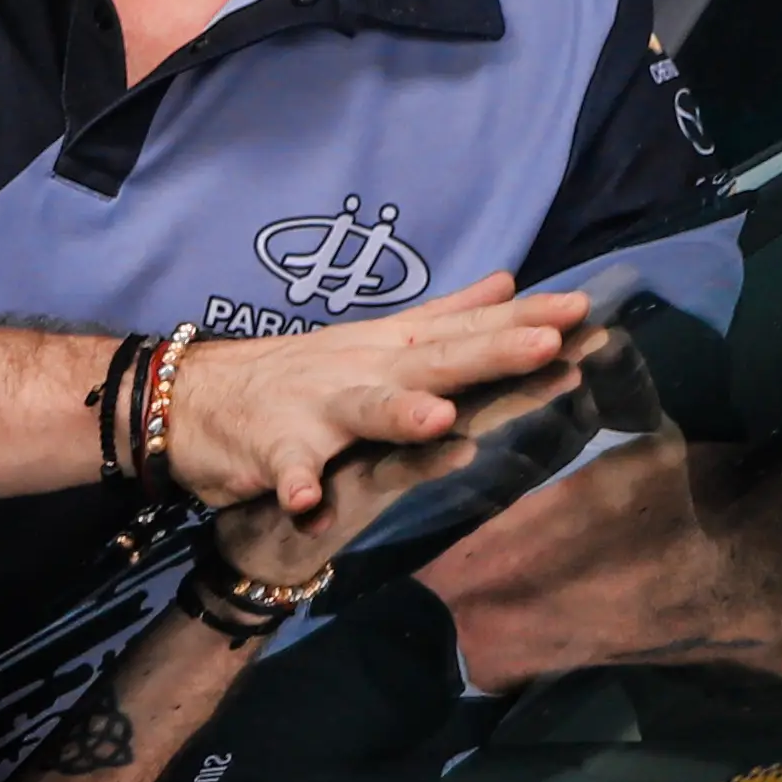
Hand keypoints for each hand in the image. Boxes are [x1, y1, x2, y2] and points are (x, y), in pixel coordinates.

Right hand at [172, 285, 591, 522]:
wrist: (194, 400)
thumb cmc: (300, 376)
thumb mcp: (381, 342)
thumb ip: (447, 317)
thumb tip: (510, 282)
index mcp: (394, 349)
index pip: (471, 330)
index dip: (527, 320)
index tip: (586, 310)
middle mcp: (364, 369)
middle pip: (436, 360)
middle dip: (491, 351)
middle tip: (549, 342)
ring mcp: (317, 409)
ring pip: (363, 409)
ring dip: (399, 412)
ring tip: (439, 419)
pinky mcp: (272, 450)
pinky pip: (286, 469)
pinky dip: (296, 482)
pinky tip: (309, 499)